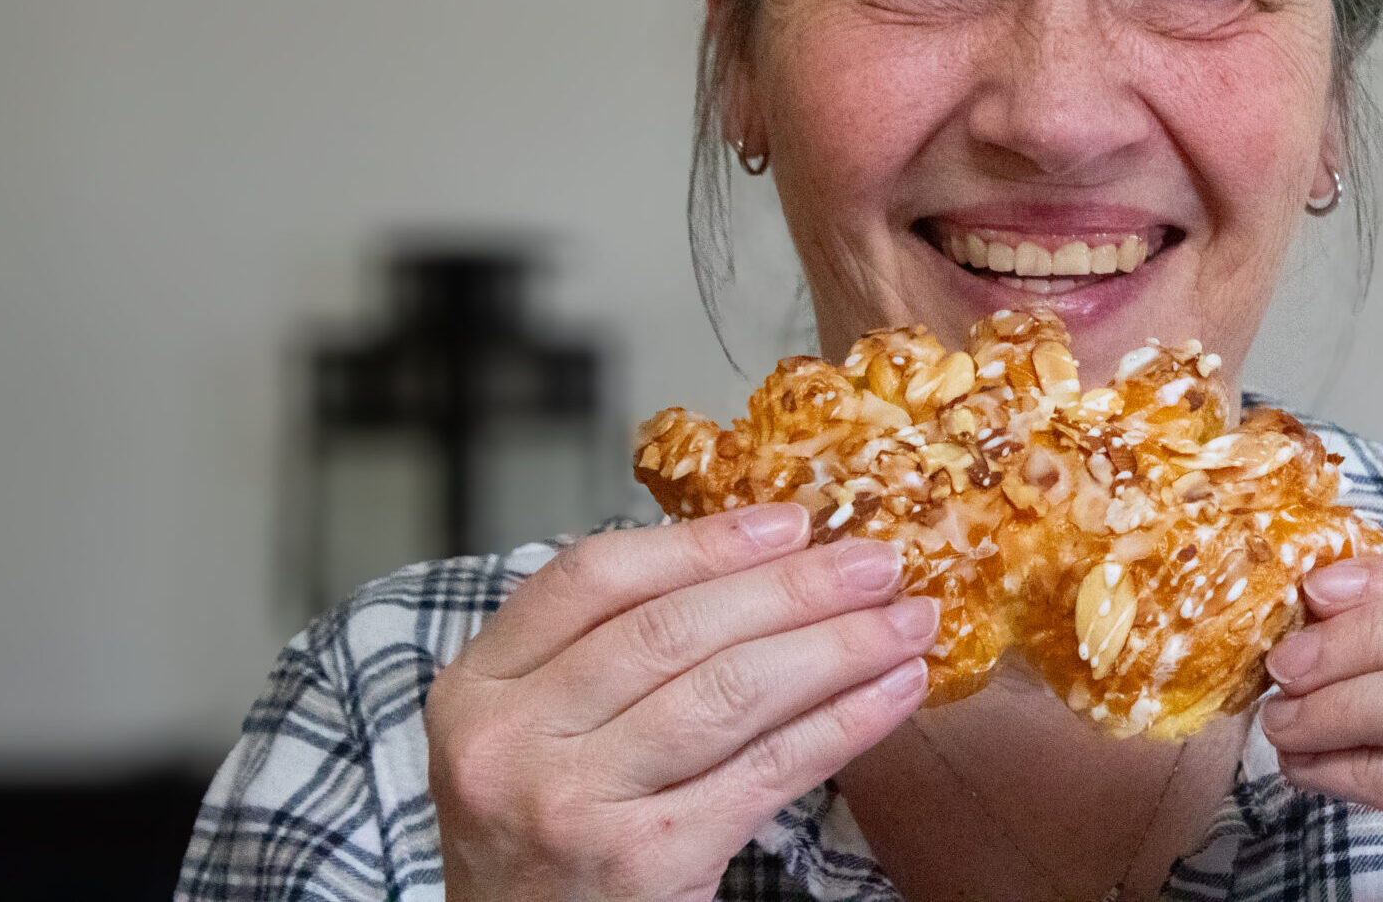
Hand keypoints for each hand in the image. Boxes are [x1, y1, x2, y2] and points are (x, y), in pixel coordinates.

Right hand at [426, 506, 938, 901]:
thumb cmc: (541, 835)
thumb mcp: (530, 735)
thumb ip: (603, 654)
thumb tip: (755, 565)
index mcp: (476, 689)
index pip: (592, 579)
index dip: (699, 542)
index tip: (788, 520)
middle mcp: (512, 743)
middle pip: (673, 630)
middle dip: (792, 587)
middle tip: (876, 560)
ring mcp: (575, 805)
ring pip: (729, 692)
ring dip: (836, 646)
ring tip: (906, 620)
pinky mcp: (646, 862)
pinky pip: (767, 770)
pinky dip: (843, 722)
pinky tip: (893, 692)